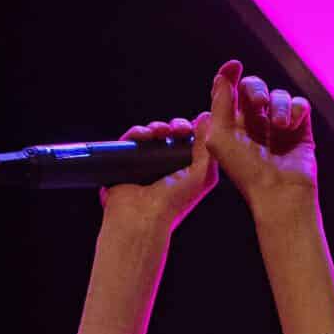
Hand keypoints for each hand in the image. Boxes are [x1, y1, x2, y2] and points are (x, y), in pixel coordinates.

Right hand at [99, 111, 216, 232]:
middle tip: (177, 128)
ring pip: (151, 134)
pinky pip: (131, 139)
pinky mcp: (126, 162)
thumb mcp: (202, 175)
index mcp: (185, 171)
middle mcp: (166, 167)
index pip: (190, 143)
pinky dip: (138, 132)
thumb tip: (206, 117)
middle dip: (175, 126)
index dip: (191, 130)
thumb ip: (207, 147)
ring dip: (157, 127)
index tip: (192, 127)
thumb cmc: (175, 202)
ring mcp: (145, 165)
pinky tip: (144, 134)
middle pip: (171, 135)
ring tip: (160, 131)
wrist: (143, 217)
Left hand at [202, 58, 316, 215]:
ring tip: (279, 126)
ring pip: (279, 95)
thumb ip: (220, 103)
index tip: (234, 65)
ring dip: (278, 106)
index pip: (231, 92)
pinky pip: (299, 105)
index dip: (230, 75)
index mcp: (232, 126)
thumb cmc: (246, 172)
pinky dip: (295, 111)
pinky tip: (290, 127)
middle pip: (255, 87)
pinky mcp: (300, 130)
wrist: (279, 194)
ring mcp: (279, 127)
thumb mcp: (220, 137)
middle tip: (258, 104)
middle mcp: (255, 125)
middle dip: (256, 89)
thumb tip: (223, 75)